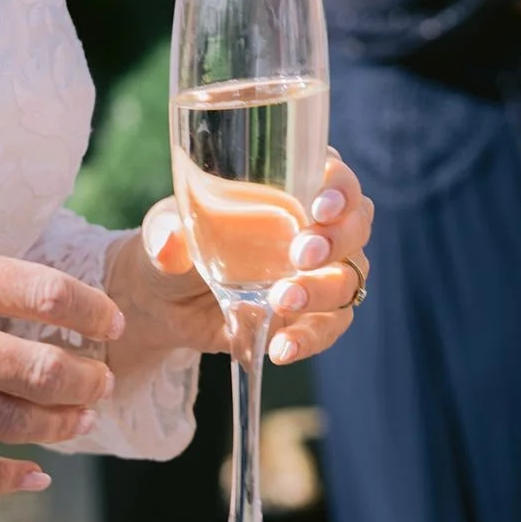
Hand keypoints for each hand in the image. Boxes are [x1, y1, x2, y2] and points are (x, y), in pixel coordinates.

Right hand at [0, 163, 121, 495]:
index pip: (34, 289)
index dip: (86, 308)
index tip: (114, 321)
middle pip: (28, 362)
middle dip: (80, 376)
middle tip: (104, 380)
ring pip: (1, 415)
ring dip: (53, 424)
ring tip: (85, 420)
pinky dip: (3, 476)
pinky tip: (37, 476)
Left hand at [120, 150, 372, 370]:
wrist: (165, 302)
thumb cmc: (172, 244)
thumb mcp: (163, 229)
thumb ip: (166, 232)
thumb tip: (169, 244)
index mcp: (287, 185)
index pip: (332, 173)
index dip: (339, 187)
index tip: (320, 207)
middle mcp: (312, 225)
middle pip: (357, 224)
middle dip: (338, 239)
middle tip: (300, 255)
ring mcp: (318, 272)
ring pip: (349, 278)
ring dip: (322, 291)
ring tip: (280, 301)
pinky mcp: (310, 315)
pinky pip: (331, 326)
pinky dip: (311, 337)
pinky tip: (280, 348)